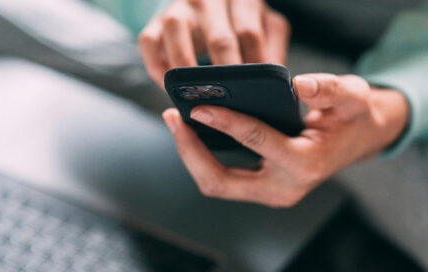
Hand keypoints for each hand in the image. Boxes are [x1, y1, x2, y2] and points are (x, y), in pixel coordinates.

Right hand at [138, 0, 290, 86]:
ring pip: (178, 35)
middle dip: (226, 77)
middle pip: (219, 39)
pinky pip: (149, 43)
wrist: (206, 5)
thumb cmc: (240, 21)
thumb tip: (278, 84)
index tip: (257, 94)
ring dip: (188, 72)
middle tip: (232, 105)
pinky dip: (158, 68)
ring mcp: (179, 8)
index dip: (254, 67)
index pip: (250, 33)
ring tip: (198, 98)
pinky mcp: (155, 21)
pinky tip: (170, 88)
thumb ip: (273, 48)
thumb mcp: (265, 26)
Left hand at [162, 74, 408, 206]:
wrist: (358, 140)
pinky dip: (203, 158)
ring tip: (177, 122)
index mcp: (305, 164)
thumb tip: (299, 84)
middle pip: (221, 181)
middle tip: (173, 117)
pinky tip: (195, 132)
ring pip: (216, 184)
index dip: (225, 122)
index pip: (256, 141)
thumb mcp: (353, 96)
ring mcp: (271, 193)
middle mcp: (284, 188)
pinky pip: (223, 180)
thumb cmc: (352, 117)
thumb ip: (331, 89)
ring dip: (192, 156)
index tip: (198, 107)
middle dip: (191, 151)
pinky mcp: (262, 189)